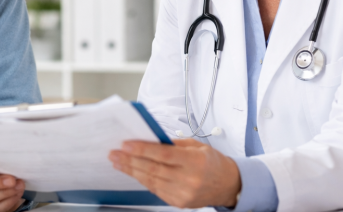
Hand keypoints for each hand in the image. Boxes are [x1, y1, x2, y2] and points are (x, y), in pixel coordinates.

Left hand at [109, 139, 240, 208]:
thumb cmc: (212, 162)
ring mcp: (183, 194)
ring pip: (151, 181)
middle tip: (114, 153)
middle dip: (130, 161)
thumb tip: (149, 139)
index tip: (125, 145)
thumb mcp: (196, 146)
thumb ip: (173, 144)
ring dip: (132, 171)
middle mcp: (189, 180)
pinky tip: (133, 172)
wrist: (229, 185)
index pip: (163, 155)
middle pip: (153, 169)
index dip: (142, 150)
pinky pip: (155, 190)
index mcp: (194, 162)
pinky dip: (142, 180)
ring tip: (118, 162)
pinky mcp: (178, 202)